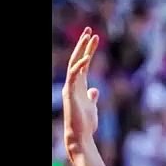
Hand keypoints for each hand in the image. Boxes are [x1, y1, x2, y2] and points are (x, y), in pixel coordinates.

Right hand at [62, 27, 101, 157]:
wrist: (80, 136)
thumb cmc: (86, 124)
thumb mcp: (92, 107)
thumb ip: (92, 96)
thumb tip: (95, 89)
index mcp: (80, 85)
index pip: (84, 63)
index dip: (89, 50)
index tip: (95, 38)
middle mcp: (73, 83)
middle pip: (78, 59)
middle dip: (83, 44)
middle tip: (89, 30)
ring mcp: (70, 87)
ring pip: (74, 64)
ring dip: (81, 50)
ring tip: (89, 37)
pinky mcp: (70, 93)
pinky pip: (74, 76)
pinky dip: (80, 66)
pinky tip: (87, 58)